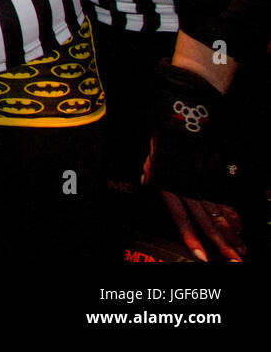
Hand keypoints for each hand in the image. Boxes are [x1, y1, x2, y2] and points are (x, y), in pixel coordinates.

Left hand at [143, 140, 245, 261]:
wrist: (181, 126)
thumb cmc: (165, 144)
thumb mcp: (152, 162)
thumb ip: (151, 177)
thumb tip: (146, 183)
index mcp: (172, 189)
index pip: (183, 220)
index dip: (192, 239)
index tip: (202, 256)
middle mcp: (190, 190)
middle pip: (208, 223)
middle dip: (222, 244)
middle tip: (234, 261)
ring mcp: (205, 185)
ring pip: (220, 215)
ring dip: (232, 234)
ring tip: (241, 250)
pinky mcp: (215, 178)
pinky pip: (226, 200)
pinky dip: (234, 214)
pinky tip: (240, 226)